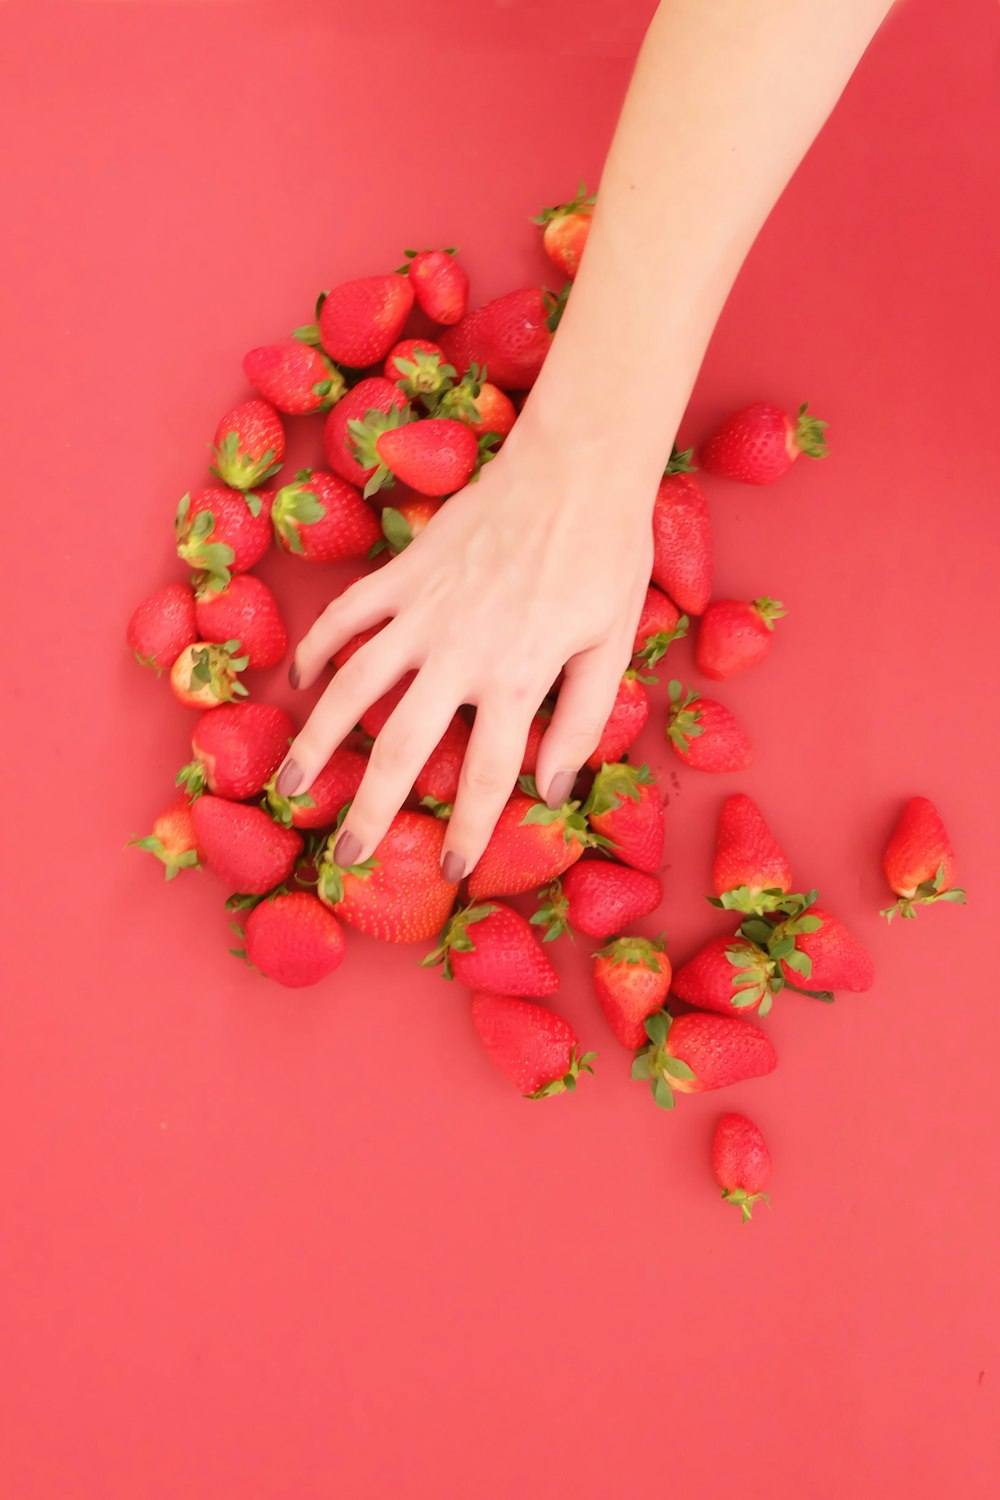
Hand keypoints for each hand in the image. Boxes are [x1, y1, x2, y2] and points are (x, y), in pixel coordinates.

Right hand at [279, 428, 654, 880]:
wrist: (577, 466)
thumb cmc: (606, 557)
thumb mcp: (613, 647)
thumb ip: (581, 721)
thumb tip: (549, 789)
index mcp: (518, 677)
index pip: (484, 774)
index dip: (466, 828)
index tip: (450, 869)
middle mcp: (460, 652)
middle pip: (401, 748)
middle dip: (371, 810)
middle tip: (344, 857)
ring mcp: (423, 610)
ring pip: (354, 687)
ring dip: (315, 740)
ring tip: (289, 785)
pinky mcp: (402, 572)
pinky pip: (345, 615)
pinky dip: (317, 648)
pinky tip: (300, 683)